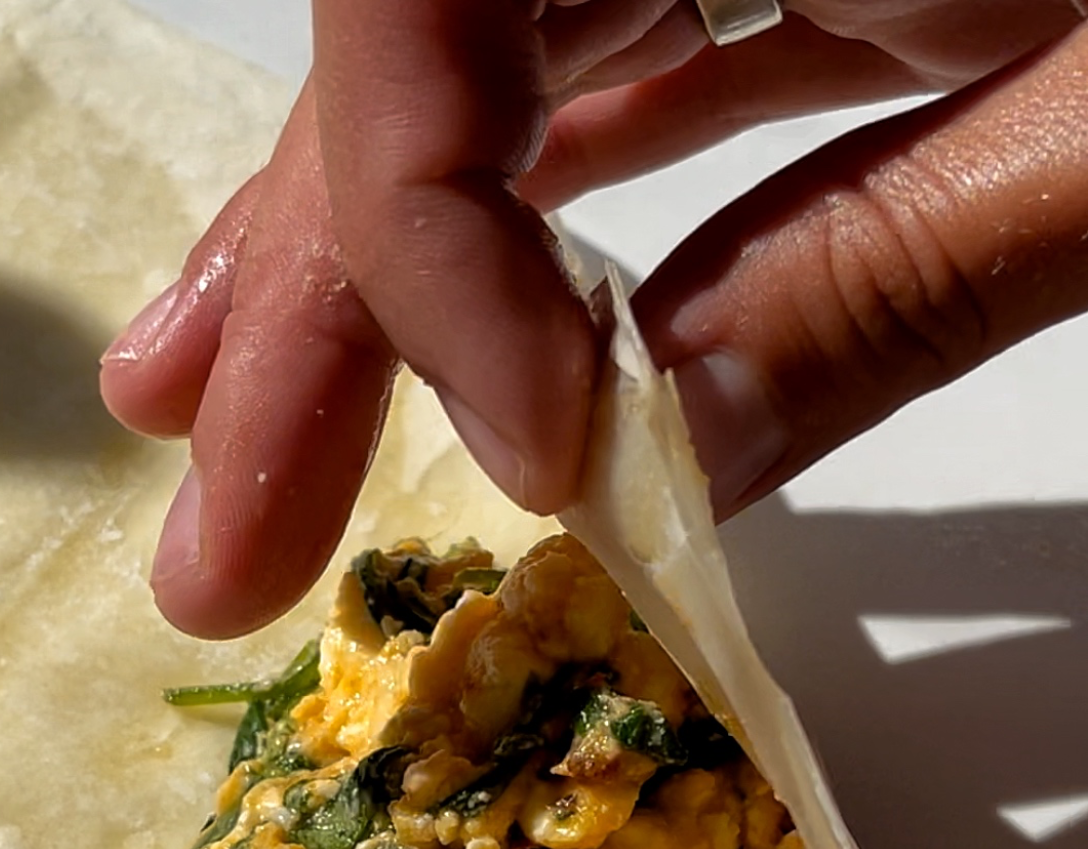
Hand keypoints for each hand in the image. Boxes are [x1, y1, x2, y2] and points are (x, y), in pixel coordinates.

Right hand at [100, 6, 1087, 636]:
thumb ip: (885, 284)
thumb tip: (667, 470)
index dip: (432, 234)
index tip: (536, 463)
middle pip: (431, 44)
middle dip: (320, 299)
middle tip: (221, 541)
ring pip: (503, 70)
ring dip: (380, 275)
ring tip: (250, 445)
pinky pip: (633, 77)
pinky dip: (547, 229)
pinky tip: (487, 359)